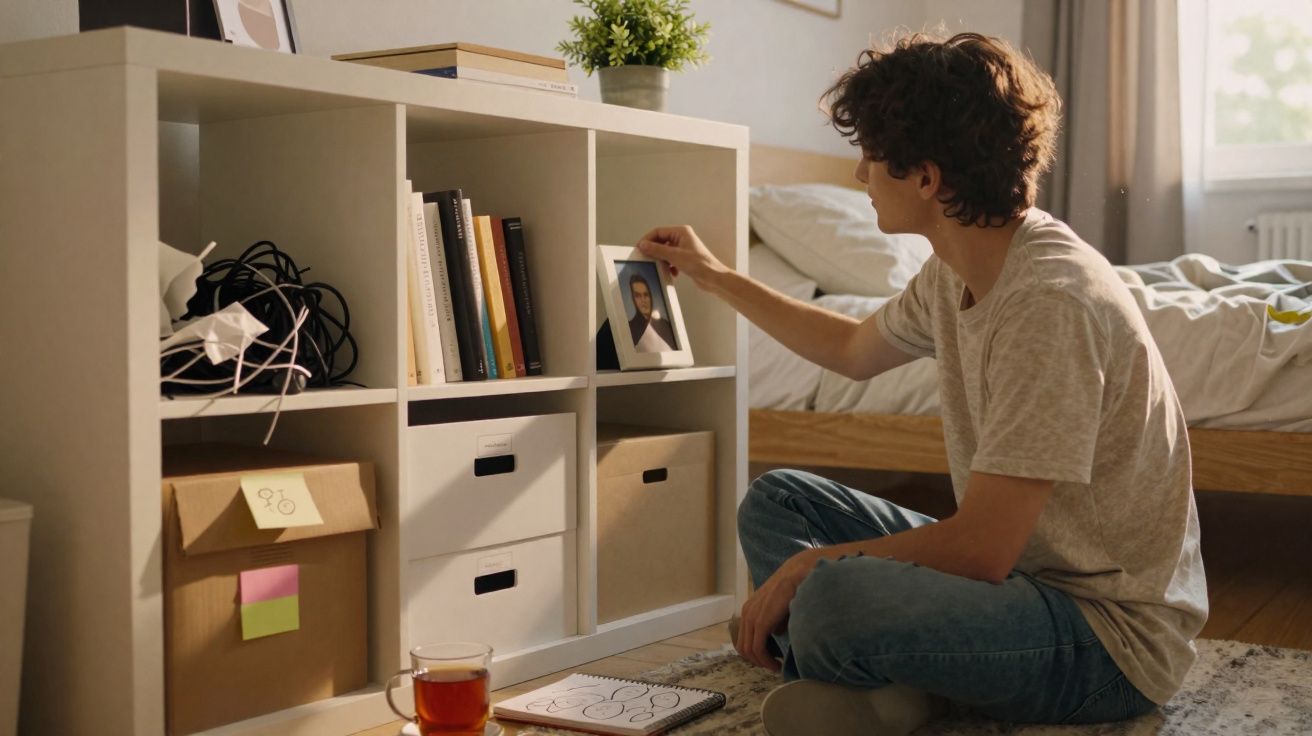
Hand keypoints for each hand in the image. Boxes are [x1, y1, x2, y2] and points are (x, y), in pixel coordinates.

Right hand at [635, 225, 727, 289]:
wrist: (713, 277)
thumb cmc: (699, 264)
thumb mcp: (674, 256)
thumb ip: (657, 250)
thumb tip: (644, 245)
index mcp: (681, 232)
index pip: (659, 232)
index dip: (648, 239)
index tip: (639, 248)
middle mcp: (682, 238)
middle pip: (661, 241)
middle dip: (654, 250)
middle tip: (645, 258)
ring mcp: (684, 248)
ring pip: (665, 251)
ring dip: (661, 259)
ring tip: (658, 266)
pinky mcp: (685, 259)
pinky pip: (671, 259)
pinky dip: (669, 265)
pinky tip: (671, 272)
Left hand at [733, 550, 816, 671]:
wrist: (798, 575)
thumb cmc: (793, 590)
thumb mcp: (780, 609)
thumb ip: (775, 621)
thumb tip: (776, 634)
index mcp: (750, 609)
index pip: (745, 638)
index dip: (756, 653)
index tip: (770, 660)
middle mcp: (747, 613)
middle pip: (743, 647)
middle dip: (758, 661)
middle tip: (773, 667)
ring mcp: (751, 617)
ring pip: (749, 650)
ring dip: (762, 663)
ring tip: (776, 668)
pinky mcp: (760, 622)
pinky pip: (757, 648)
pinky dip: (766, 661)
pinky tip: (777, 665)